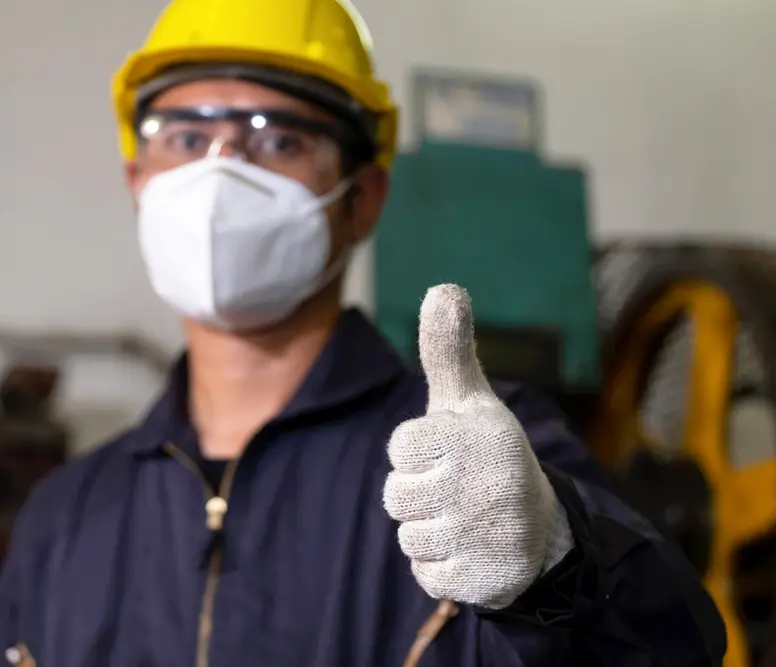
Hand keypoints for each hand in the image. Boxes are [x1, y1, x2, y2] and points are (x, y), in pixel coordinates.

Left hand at [382, 285, 572, 608]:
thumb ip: (448, 349)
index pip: (400, 448)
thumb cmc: (487, 455)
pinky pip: (425, 574)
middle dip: (419, 494)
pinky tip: (471, 551)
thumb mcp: (468, 399)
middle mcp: (487, 481)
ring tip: (466, 520)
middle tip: (458, 491)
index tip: (450, 452)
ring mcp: (487, 533)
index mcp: (479, 433)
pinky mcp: (484, 579)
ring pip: (407, 537)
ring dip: (428, 531)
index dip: (416, 453)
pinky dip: (440, 566)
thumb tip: (443, 287)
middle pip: (396, 496)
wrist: (542, 531)